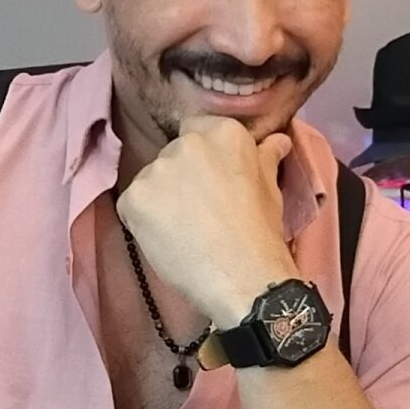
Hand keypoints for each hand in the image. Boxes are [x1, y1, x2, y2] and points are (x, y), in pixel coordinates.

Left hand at [116, 116, 298, 325]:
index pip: (197, 129)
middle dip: (181, 177)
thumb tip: (277, 140)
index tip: (210, 181)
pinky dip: (143, 221)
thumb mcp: (270, 189)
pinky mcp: (133, 198)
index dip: (202, 158)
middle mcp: (186, 143)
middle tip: (199, 211)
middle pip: (172, 154)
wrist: (243, 279)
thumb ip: (265, 157)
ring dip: (161, 199)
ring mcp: (156, 170)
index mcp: (223, 132)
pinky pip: (132, 205)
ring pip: (151, 181)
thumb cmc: (262, 233)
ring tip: (182, 230)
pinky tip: (166, 240)